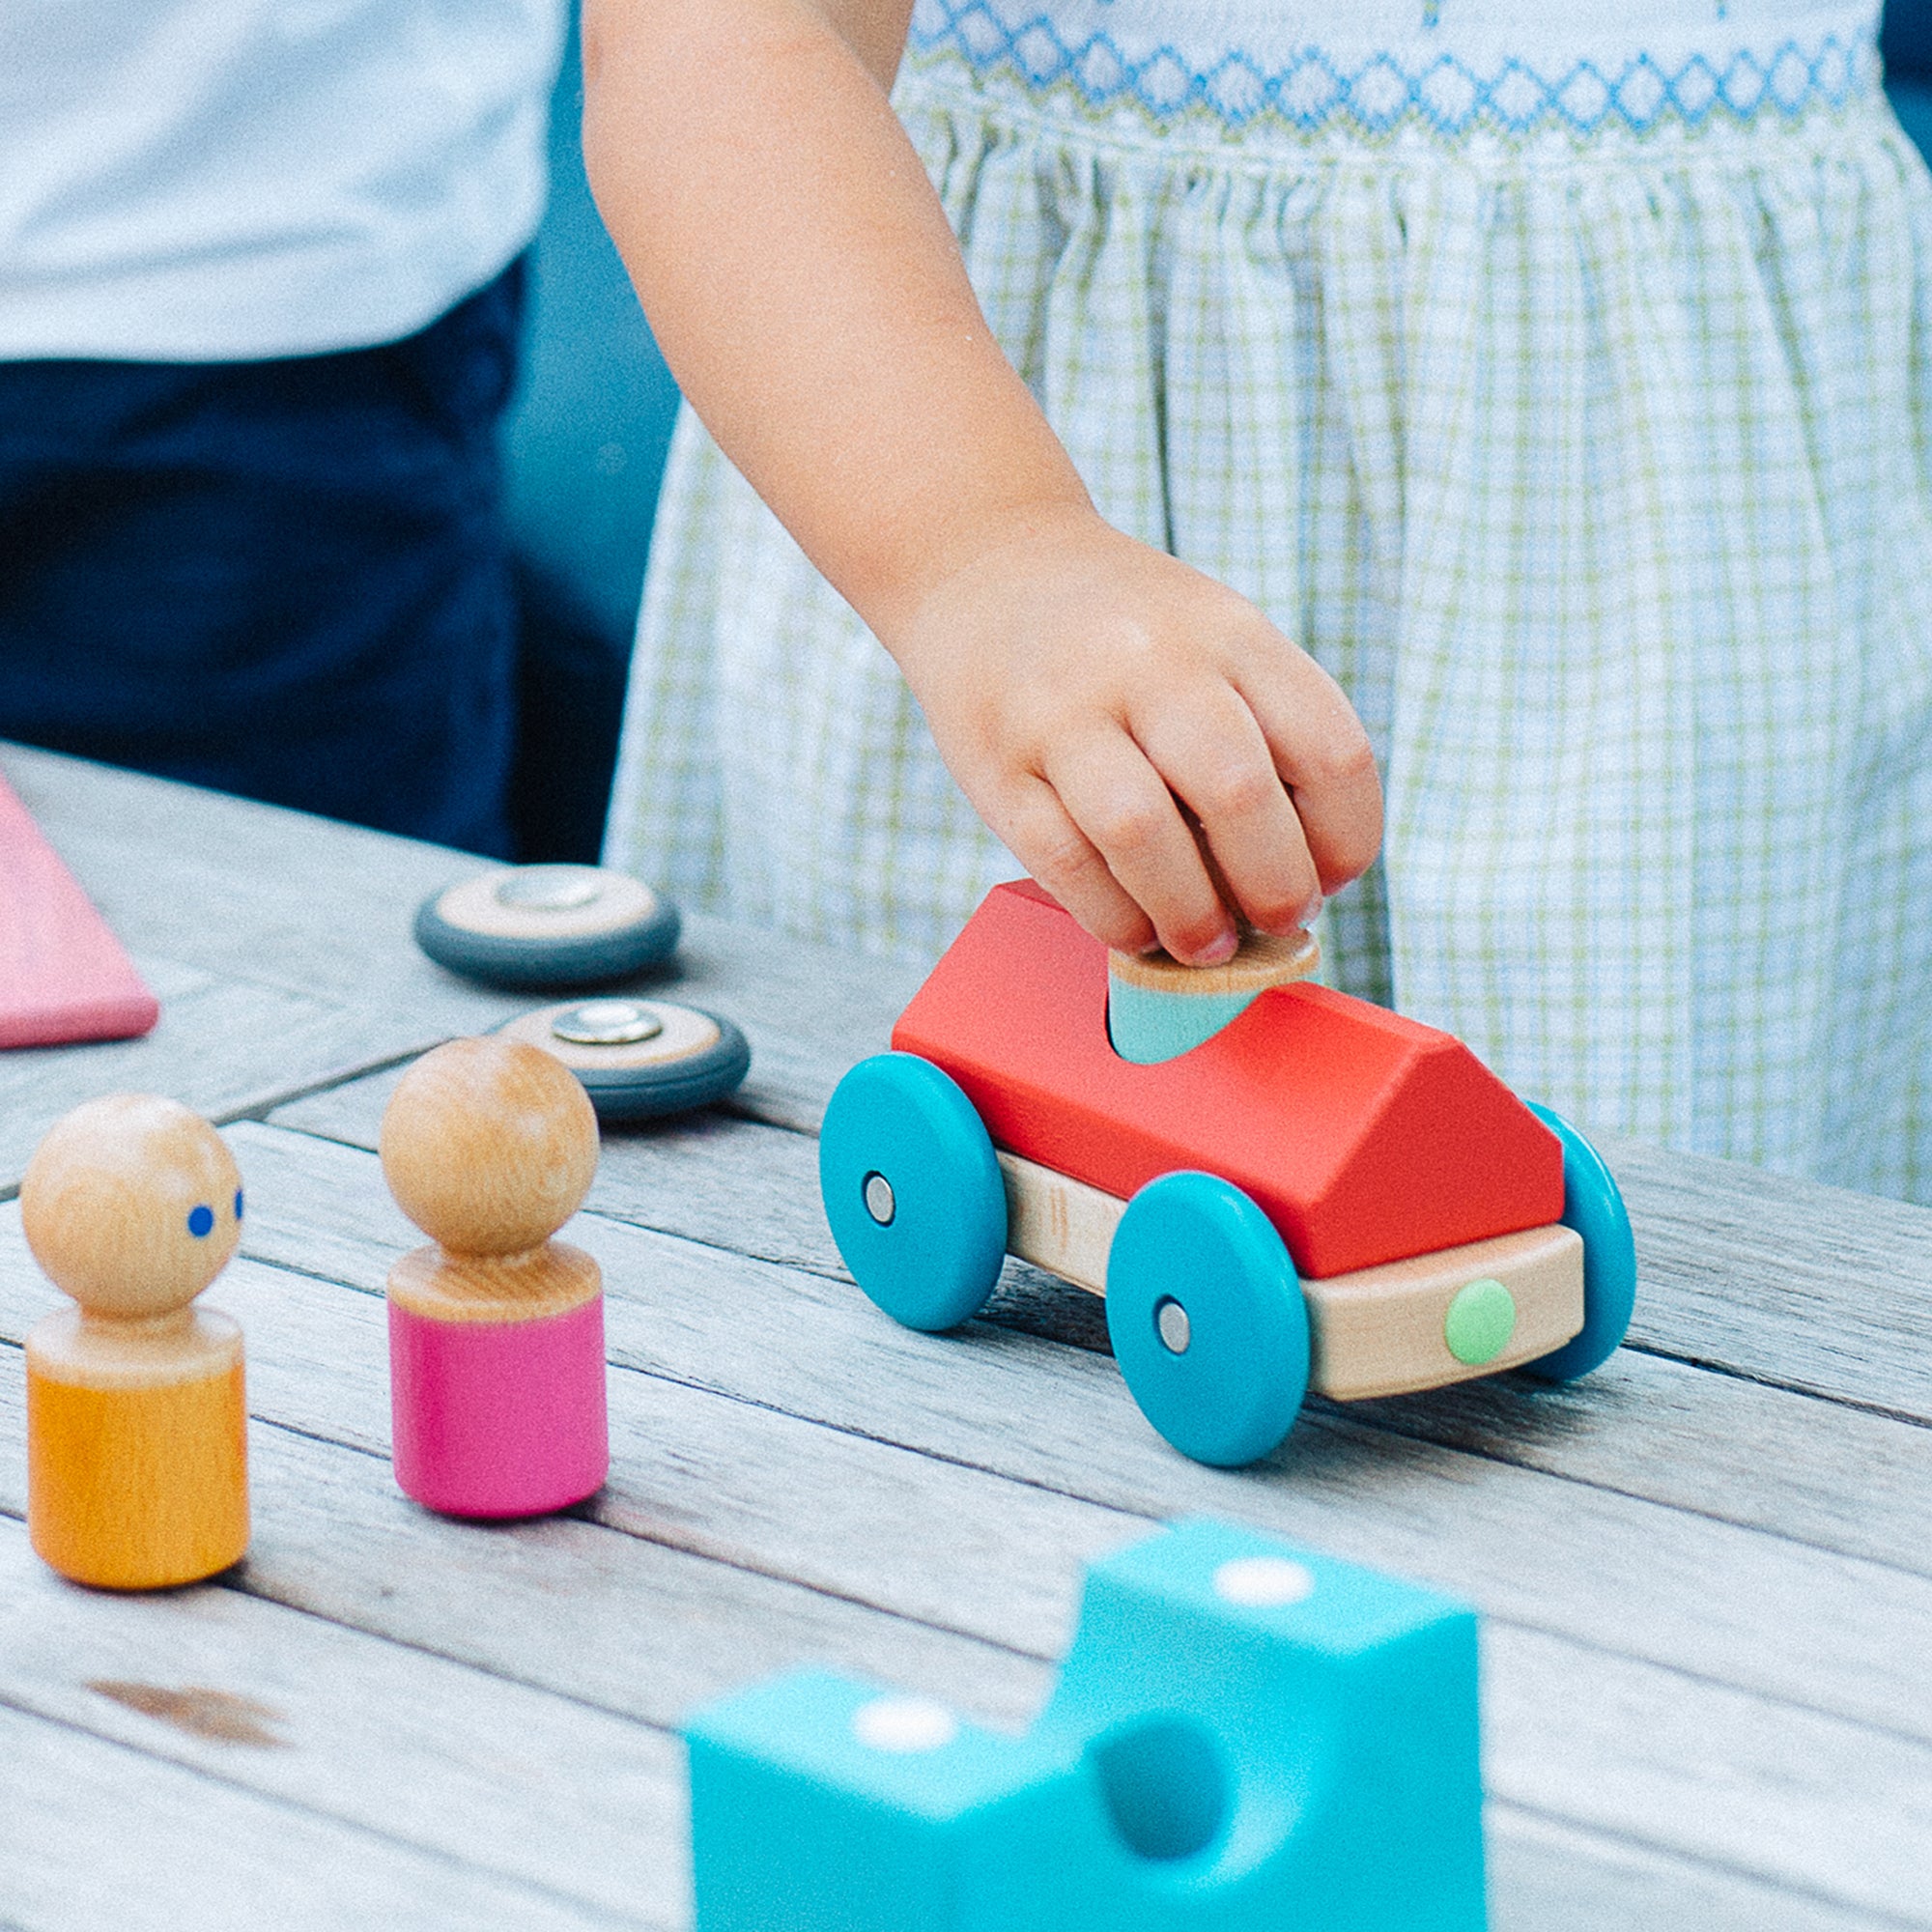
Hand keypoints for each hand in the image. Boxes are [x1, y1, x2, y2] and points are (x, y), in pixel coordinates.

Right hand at [885, 506, 1383, 964]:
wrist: (983, 565)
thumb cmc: (1125, 632)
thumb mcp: (1214, 634)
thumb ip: (1267, 727)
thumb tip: (1308, 875)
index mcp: (1230, 632)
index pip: (1329, 750)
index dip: (1346, 838)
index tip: (1329, 877)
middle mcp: (1150, 662)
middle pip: (1239, 795)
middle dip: (1273, 888)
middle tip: (1274, 922)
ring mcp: (1063, 711)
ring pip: (1143, 833)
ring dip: (1189, 913)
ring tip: (1203, 943)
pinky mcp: (996, 766)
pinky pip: (1065, 862)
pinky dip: (1114, 916)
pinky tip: (1136, 928)